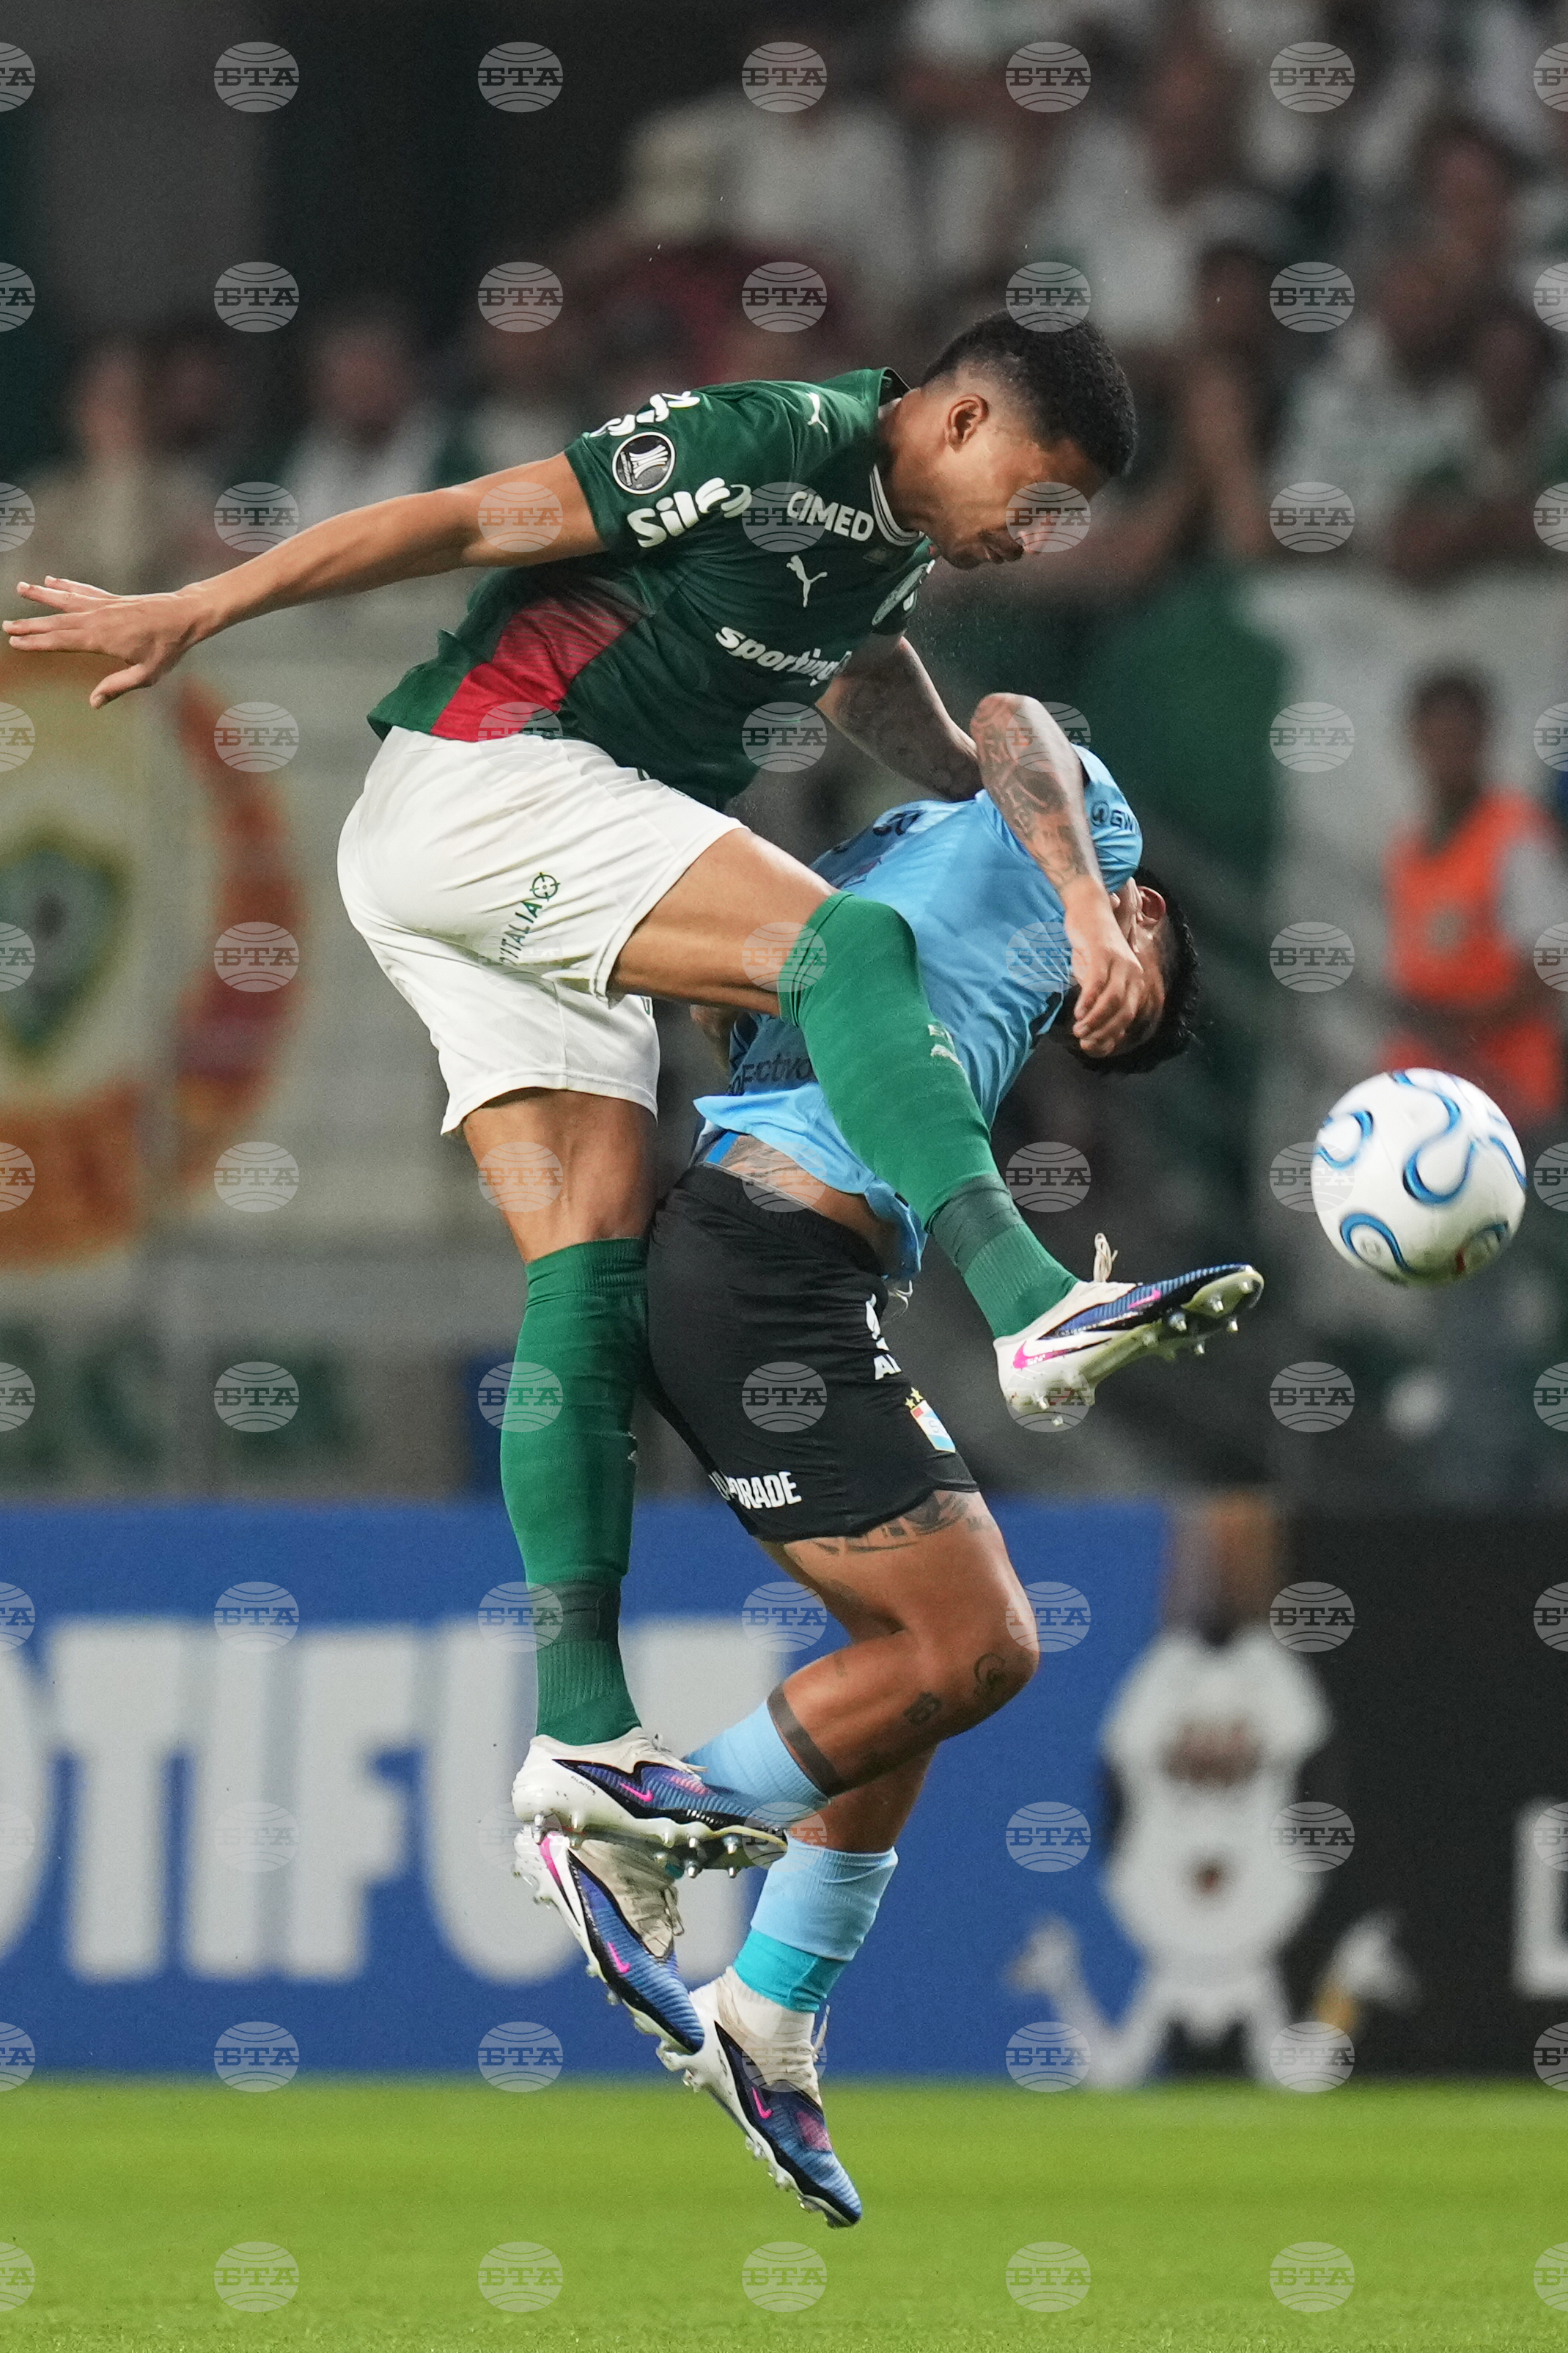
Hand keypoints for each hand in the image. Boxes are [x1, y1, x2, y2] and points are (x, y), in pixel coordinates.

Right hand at [2, 576, 207, 704]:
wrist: (184, 616)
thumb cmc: (168, 648)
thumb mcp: (146, 675)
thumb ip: (117, 687)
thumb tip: (93, 703)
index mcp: (101, 639)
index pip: (61, 641)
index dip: (37, 643)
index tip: (16, 643)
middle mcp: (97, 618)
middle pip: (56, 621)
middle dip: (30, 624)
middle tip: (6, 626)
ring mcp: (103, 605)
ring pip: (65, 599)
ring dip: (41, 595)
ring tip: (20, 587)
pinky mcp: (111, 598)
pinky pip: (83, 590)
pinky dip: (66, 585)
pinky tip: (52, 580)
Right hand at [1062, 882, 1142, 1053]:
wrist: (1088, 909)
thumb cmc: (1090, 947)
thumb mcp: (1097, 977)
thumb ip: (1098, 999)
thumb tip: (1094, 1031)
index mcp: (1135, 980)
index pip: (1128, 1015)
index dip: (1111, 1035)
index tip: (1092, 1046)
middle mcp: (1133, 972)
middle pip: (1123, 1012)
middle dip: (1103, 1031)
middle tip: (1083, 1040)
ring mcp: (1120, 962)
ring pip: (1112, 1000)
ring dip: (1095, 1020)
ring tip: (1079, 1029)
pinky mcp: (1104, 953)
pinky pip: (1098, 983)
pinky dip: (1089, 1001)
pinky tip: (1079, 1012)